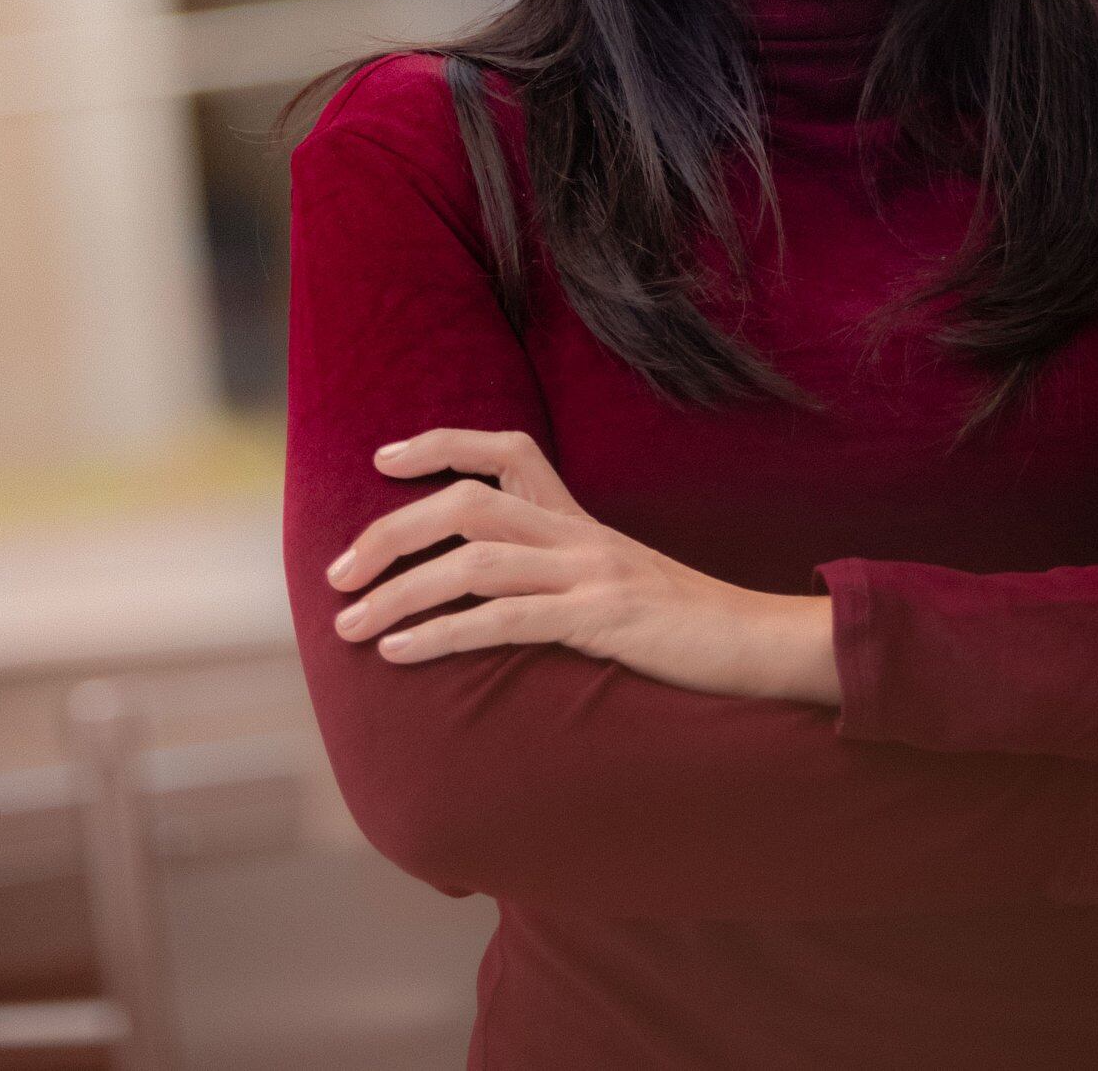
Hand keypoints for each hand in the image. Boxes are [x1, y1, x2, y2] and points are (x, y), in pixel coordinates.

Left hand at [325, 426, 839, 706]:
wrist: (761, 647)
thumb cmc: (686, 628)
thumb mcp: (621, 583)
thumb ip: (564, 574)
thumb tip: (495, 596)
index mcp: (581, 521)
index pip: (507, 450)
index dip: (440, 443)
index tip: (383, 460)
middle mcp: (580, 534)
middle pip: (466, 503)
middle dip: (390, 533)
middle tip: (336, 573)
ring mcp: (590, 573)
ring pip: (472, 562)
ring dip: (399, 592)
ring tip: (350, 625)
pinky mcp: (600, 620)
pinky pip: (505, 619)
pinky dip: (441, 634)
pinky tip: (400, 654)